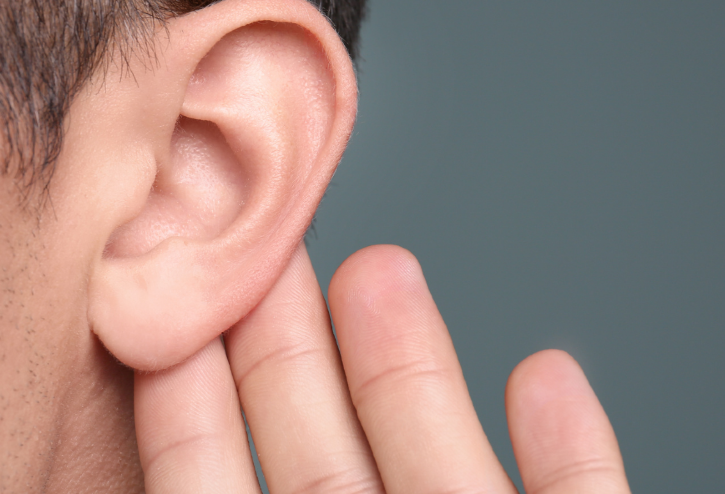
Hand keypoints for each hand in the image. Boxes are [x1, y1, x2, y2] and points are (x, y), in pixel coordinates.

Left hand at [134, 244, 630, 492]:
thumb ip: (198, 482)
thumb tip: (149, 380)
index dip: (192, 413)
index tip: (175, 315)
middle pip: (326, 471)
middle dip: (292, 356)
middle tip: (266, 253)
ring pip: (445, 476)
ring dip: (414, 374)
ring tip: (379, 266)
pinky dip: (575, 456)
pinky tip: (549, 374)